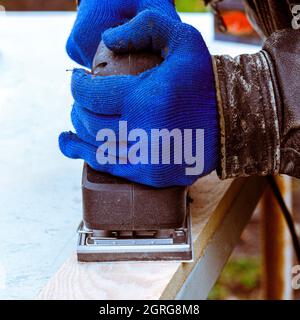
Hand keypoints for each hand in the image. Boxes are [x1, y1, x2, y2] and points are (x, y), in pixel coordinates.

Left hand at [60, 10, 218, 186]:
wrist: (234, 120)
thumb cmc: (205, 80)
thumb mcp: (182, 40)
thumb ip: (145, 27)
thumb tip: (108, 40)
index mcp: (147, 99)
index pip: (92, 94)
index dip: (77, 85)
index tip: (78, 79)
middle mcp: (143, 133)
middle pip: (90, 123)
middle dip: (78, 108)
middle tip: (80, 100)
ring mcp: (147, 159)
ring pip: (96, 148)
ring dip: (78, 133)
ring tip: (75, 122)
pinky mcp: (152, 175)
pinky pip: (110, 167)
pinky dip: (87, 156)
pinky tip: (74, 147)